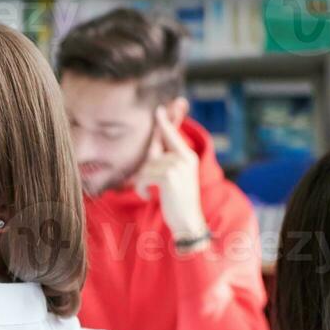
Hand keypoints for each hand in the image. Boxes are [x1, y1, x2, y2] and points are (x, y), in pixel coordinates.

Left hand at [133, 108, 208, 242]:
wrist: (188, 222)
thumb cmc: (178, 201)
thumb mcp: (175, 177)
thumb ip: (166, 161)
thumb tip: (152, 148)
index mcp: (188, 157)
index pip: (173, 135)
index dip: (166, 121)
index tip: (159, 108)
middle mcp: (185, 158)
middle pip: (154, 150)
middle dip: (147, 160)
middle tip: (149, 167)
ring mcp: (177, 166)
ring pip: (146, 166)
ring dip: (142, 181)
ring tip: (149, 192)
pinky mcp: (168, 175)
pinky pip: (144, 176)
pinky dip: (141, 188)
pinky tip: (147, 197)